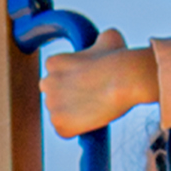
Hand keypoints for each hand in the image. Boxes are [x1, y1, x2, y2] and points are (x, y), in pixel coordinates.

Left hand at [41, 30, 156, 134]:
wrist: (124, 80)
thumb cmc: (118, 60)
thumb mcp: (109, 39)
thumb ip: (101, 38)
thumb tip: (108, 38)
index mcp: (53, 63)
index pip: (56, 78)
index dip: (73, 84)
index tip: (88, 86)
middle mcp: (47, 83)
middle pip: (54, 97)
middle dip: (69, 100)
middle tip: (91, 100)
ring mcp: (52, 105)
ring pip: (60, 115)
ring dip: (74, 116)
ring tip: (95, 110)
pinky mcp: (60, 124)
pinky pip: (65, 132)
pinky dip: (77, 130)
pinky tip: (91, 122)